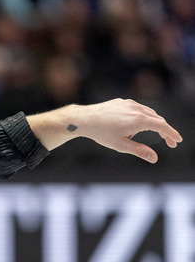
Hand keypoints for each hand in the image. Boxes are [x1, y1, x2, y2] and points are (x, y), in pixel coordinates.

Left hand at [28, 98, 182, 162]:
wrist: (84, 119)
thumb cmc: (101, 133)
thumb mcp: (121, 145)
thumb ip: (139, 150)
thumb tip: (155, 158)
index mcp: (139, 120)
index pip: (162, 126)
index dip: (171, 134)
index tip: (177, 141)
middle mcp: (137, 109)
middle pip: (158, 119)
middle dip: (165, 131)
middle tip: (169, 142)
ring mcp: (130, 104)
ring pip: (149, 113)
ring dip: (152, 124)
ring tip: (140, 136)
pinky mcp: (123, 102)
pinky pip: (138, 109)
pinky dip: (142, 117)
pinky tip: (133, 126)